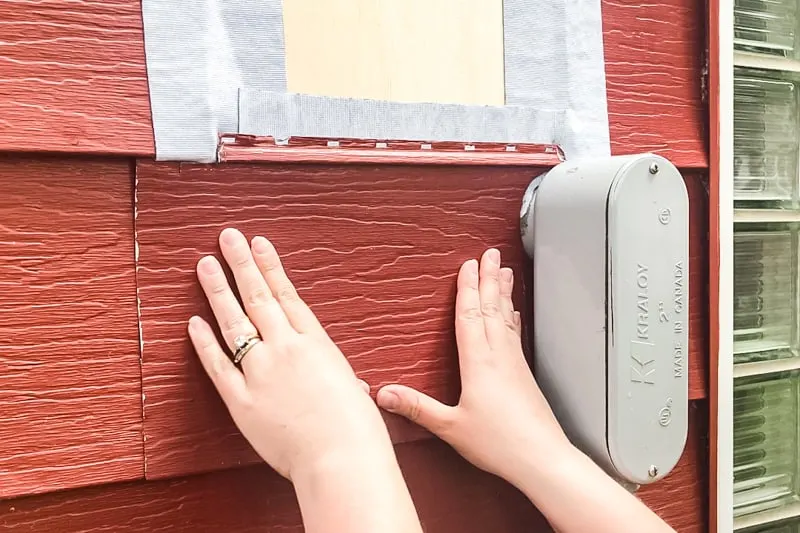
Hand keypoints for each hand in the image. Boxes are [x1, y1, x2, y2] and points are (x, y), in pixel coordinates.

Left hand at [188, 228, 390, 479]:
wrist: (341, 457)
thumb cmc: (357, 429)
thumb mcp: (354, 393)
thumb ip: (344, 383)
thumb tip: (356, 389)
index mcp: (316, 343)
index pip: (286, 295)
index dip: (270, 267)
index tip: (258, 243)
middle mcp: (286, 348)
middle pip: (258, 297)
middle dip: (241, 264)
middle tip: (227, 237)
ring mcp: (261, 372)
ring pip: (234, 322)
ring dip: (218, 290)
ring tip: (205, 264)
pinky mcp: (242, 400)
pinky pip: (217, 365)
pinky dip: (203, 342)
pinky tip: (193, 321)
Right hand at [376, 248, 571, 485]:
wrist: (542, 458)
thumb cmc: (499, 444)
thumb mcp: (450, 427)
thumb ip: (417, 407)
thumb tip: (384, 393)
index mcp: (479, 363)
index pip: (470, 316)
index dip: (468, 289)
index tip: (468, 265)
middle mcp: (499, 356)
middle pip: (492, 308)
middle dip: (489, 278)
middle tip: (491, 253)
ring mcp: (515, 364)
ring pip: (507, 317)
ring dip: (504, 292)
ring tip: (506, 271)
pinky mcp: (524, 374)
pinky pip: (516, 333)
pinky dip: (512, 316)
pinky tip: (513, 313)